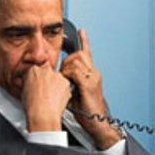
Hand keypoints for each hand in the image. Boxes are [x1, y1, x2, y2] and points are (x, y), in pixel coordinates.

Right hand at [21, 64, 72, 132]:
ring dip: (55, 85)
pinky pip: (64, 85)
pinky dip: (62, 90)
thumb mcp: (24, 91)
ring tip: (51, 97)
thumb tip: (32, 84)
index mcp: (33, 70)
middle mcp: (46, 70)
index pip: (37, 69)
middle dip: (48, 79)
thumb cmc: (32, 106)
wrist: (43, 114)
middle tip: (45, 91)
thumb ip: (30, 83)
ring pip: (58, 78)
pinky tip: (57, 99)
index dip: (38, 77)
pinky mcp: (66, 82)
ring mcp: (57, 76)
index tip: (38, 83)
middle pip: (48, 71)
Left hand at [61, 29, 121, 148]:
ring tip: (65, 83)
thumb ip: (68, 84)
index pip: (87, 53)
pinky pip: (76, 72)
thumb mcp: (74, 94)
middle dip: (66, 62)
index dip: (84, 41)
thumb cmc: (86, 113)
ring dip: (66, 70)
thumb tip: (56, 80)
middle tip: (62, 76)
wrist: (97, 124)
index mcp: (91, 74)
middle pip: (78, 55)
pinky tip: (67, 84)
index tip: (81, 31)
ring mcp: (93, 78)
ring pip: (76, 61)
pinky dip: (68, 76)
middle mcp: (94, 73)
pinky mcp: (90, 84)